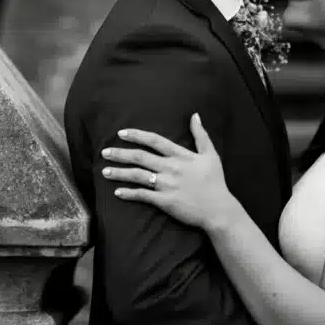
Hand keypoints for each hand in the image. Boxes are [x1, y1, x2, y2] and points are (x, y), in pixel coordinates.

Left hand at [101, 113, 233, 230]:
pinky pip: (142, 195)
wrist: (219, 209)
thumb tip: (195, 115)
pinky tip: (118, 192)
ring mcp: (166, 185)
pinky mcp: (164, 201)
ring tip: (105, 171)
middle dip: (120, 154)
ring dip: (119, 173)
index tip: (122, 134)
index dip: (137, 136)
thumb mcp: (211, 154)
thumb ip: (201, 135)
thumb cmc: (215, 182)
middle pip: (140, 157)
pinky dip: (129, 193)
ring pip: (137, 175)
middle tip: (105, 152)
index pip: (155, 141)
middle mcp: (171, 168)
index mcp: (181, 155)